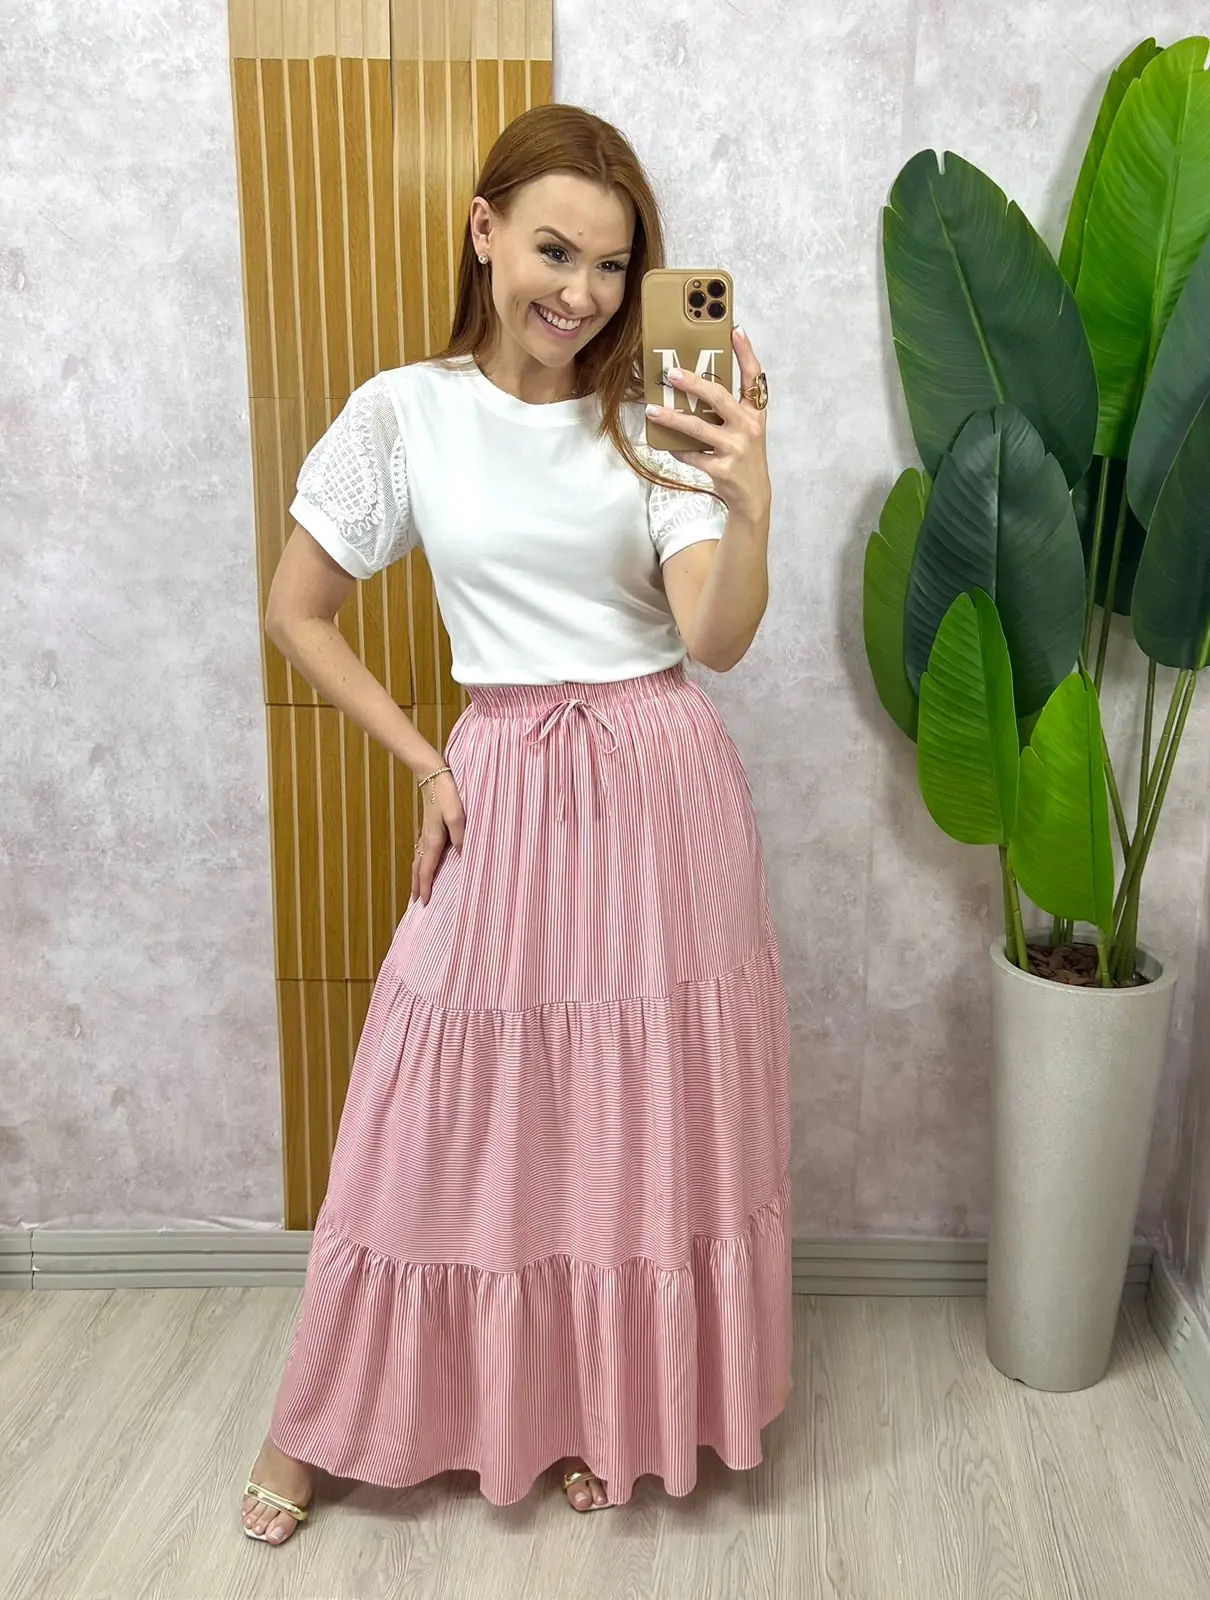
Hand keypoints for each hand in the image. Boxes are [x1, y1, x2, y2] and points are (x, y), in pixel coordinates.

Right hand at [411, 770, 464, 906]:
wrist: (433, 776)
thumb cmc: (447, 795)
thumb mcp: (458, 815)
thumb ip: (460, 837)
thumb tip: (462, 857)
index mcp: (433, 841)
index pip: (426, 870)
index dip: (425, 887)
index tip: (424, 904)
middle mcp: (426, 841)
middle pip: (417, 869)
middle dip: (416, 887)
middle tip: (413, 905)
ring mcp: (425, 835)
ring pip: (418, 862)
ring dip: (416, 877)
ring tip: (416, 891)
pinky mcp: (428, 829)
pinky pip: (421, 853)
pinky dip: (420, 865)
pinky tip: (424, 866)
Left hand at [645, 327, 770, 522]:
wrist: (753, 495)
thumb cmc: (745, 456)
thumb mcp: (747, 429)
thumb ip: (730, 409)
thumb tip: (697, 386)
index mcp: (756, 413)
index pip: (754, 377)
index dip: (746, 353)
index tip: (734, 330)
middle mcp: (748, 427)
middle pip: (718, 398)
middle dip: (694, 383)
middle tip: (672, 373)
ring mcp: (736, 449)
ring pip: (698, 428)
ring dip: (672, 418)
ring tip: (653, 410)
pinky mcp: (722, 469)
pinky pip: (692, 455)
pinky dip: (677, 450)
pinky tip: (665, 444)